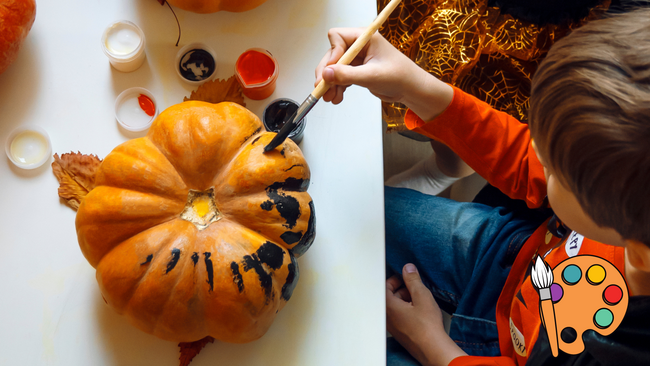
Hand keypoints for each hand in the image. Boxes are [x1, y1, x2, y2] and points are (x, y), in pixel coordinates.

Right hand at [315, 28, 453, 120]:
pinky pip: (340, 78)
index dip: (332, 54)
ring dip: (330, 83)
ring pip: (334, 68)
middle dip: (326, 72)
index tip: (331, 70)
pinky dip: (336, 88)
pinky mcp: (357, 71)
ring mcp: (357, 59)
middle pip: (332, 55)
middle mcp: (359, 46)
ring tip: (330, 98)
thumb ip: (348, 75)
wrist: (410, 90)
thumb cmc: (400, 77)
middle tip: (322, 88)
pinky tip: (337, 98)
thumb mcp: (372, 76)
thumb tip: (326, 74)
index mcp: (365, 38)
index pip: (337, 38)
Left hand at [386, 263, 466, 365]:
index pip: (384, 286)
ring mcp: (392, 326)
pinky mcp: (400, 332)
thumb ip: (413, 280)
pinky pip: (400, 316)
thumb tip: (408, 269)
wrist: (433, 349)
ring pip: (395, 306)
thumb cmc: (427, 327)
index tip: (406, 277)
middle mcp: (387, 317)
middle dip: (402, 289)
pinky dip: (408, 310)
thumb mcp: (422, 296)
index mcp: (388, 306)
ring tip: (421, 300)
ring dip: (406, 300)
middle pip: (390, 296)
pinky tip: (421, 312)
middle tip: (416, 288)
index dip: (396, 279)